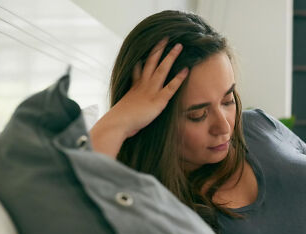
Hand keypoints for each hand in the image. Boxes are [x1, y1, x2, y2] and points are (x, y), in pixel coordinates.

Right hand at [90, 38, 188, 157]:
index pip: (139, 69)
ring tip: (179, 46)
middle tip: (165, 38)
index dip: (143, 58)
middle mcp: (142, 85)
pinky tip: (186, 70)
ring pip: (162, 69)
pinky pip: (171, 87)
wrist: (118, 124)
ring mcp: (151, 91)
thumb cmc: (120, 122)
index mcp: (134, 88)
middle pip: (151, 62)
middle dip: (158, 49)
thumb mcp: (123, 110)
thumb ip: (128, 108)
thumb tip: (126, 112)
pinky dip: (179, 78)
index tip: (147, 48)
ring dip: (171, 57)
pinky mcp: (158, 100)